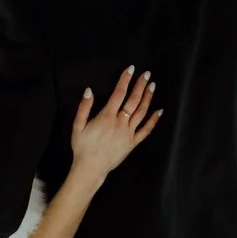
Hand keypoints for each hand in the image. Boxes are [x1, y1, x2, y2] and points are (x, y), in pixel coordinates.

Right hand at [70, 66, 161, 182]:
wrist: (91, 168)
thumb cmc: (82, 147)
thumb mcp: (78, 126)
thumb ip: (84, 108)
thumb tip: (89, 91)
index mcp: (107, 117)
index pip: (119, 94)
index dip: (125, 80)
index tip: (131, 69)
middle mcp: (120, 123)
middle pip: (133, 101)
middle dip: (140, 86)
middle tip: (147, 74)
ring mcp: (128, 133)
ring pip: (141, 112)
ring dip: (147, 98)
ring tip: (152, 86)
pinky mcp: (132, 143)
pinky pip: (146, 130)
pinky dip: (153, 120)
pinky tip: (159, 111)